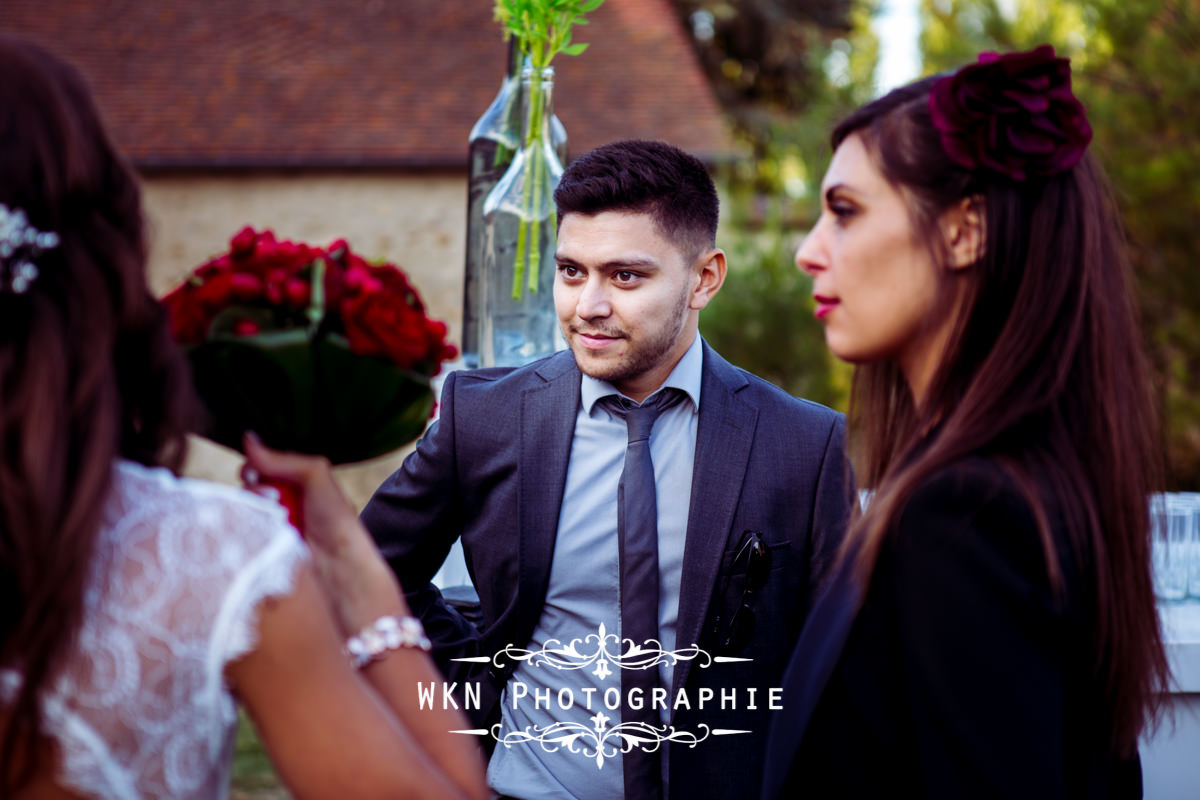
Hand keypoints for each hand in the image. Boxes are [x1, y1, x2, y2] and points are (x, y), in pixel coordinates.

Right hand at [240, 432, 406, 634]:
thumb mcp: (317, 477)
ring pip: (237, 511)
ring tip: (272, 518)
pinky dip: (242, 530)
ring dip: (249, 510)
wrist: (338, 568)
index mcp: (291, 489)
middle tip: (271, 498)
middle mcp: (275, 509)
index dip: (254, 469)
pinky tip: (258, 533)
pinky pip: (232, 535)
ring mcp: (264, 532)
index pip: (257, 470)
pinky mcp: (253, 554)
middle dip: (252, 489)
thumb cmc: (335, 521)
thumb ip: (283, 460)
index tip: (257, 474)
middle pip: (243, 489)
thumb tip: (248, 439)